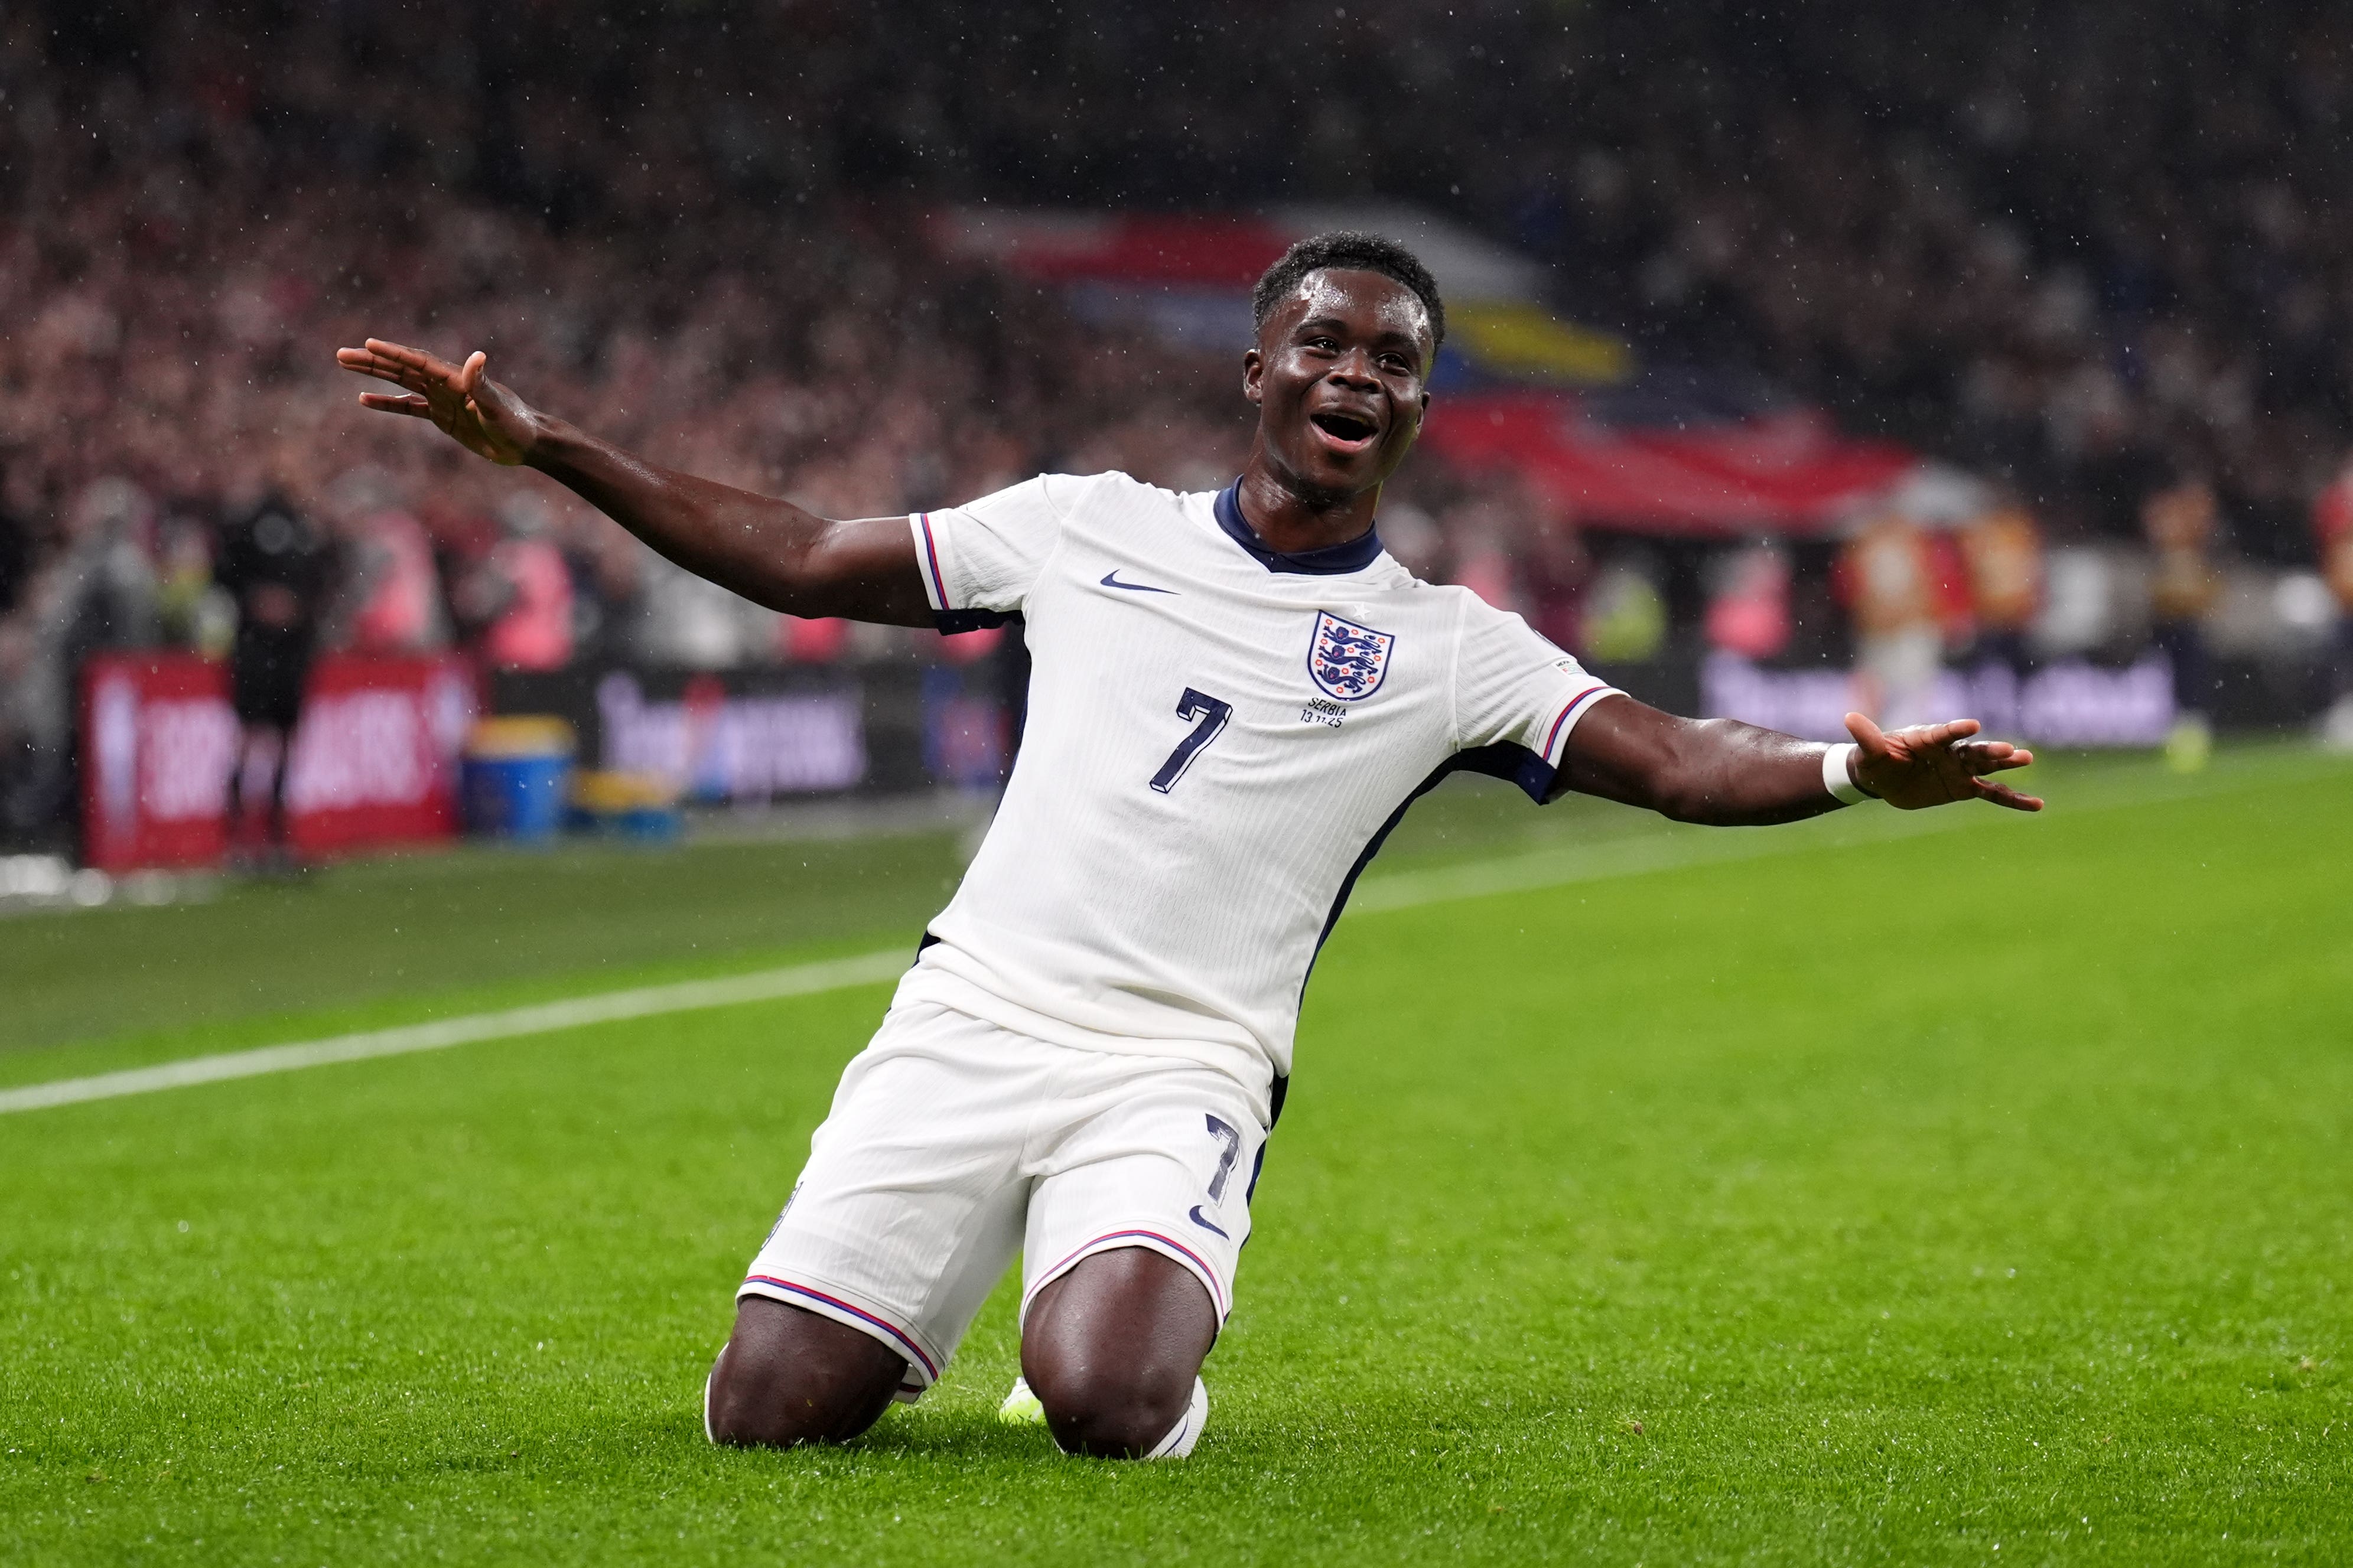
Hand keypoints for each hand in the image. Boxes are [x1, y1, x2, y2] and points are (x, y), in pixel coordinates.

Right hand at [334, 339, 541, 465]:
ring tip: (347, 365)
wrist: (527, 443)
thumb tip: (476, 356)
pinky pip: (409, 407)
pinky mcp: (442, 417)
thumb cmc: (516, 424)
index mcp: (456, 378)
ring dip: (375, 374)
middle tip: (342, 353)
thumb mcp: (498, 407)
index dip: (394, 353)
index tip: (369, 344)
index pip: (418, 362)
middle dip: (373, 360)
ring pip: (401, 383)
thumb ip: (482, 384)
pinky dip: (388, 403)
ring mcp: (442, 399)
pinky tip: (365, 398)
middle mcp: (445, 384)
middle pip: (402, 368)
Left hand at [1845, 712, 2042, 811]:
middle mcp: (1949, 750)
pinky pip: (1992, 794)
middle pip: (1973, 750)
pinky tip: (2036, 804)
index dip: (1956, 729)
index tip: (1972, 725)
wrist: (1882, 778)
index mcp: (1927, 738)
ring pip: (1987, 767)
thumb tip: (1849, 717)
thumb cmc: (1875, 760)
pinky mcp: (1964, 788)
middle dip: (1990, 751)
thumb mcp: (1869, 752)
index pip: (1944, 733)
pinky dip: (2012, 799)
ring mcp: (1960, 769)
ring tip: (2027, 758)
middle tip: (2012, 750)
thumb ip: (1866, 737)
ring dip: (2006, 764)